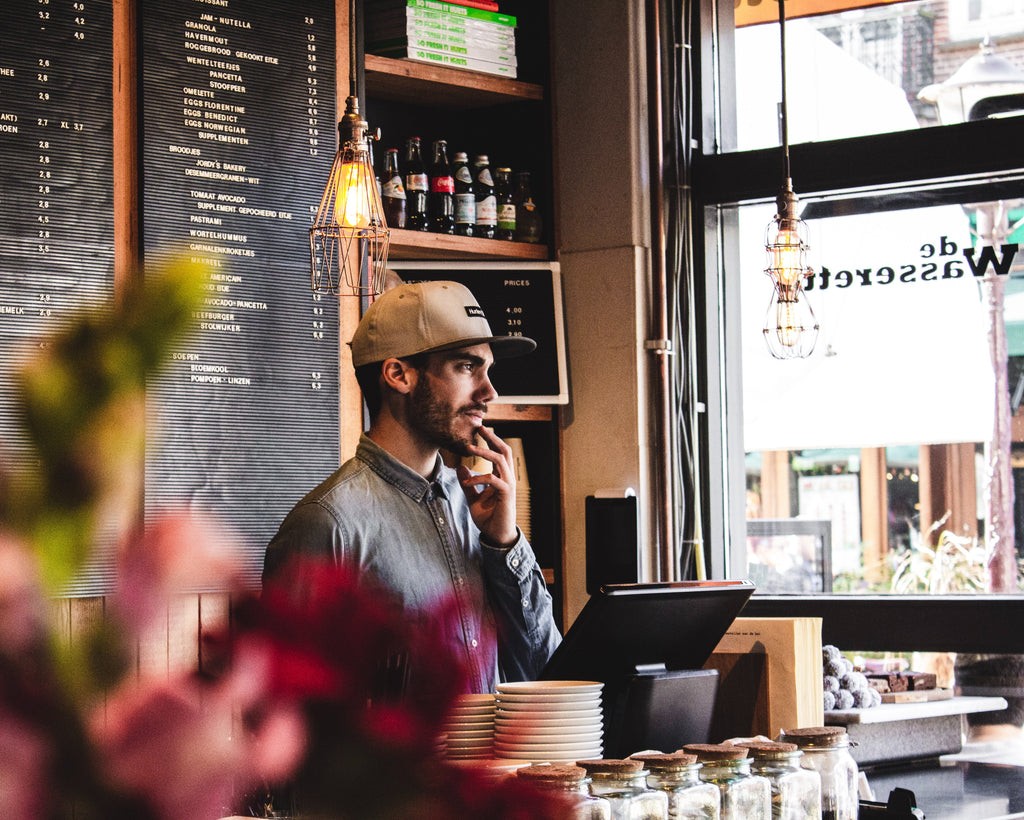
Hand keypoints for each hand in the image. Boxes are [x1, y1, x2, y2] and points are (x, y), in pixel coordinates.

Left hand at [457, 425, 517, 547]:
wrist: (497, 536)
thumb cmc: (489, 518)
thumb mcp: (473, 498)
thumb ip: (468, 483)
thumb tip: (460, 468)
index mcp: (502, 477)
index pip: (499, 454)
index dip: (491, 441)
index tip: (480, 431)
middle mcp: (508, 478)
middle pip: (505, 451)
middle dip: (493, 438)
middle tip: (480, 428)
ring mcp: (509, 485)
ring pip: (501, 460)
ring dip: (485, 452)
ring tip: (469, 447)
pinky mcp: (506, 494)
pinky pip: (493, 480)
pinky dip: (479, 478)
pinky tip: (467, 482)